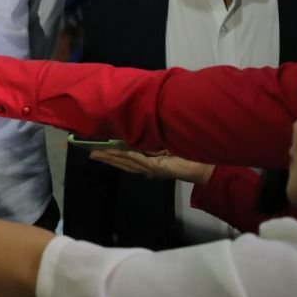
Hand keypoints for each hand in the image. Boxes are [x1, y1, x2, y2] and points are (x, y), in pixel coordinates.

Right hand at [89, 149, 213, 184]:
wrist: (206, 165)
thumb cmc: (191, 153)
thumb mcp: (169, 143)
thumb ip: (156, 140)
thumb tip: (142, 128)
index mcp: (151, 161)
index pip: (128, 157)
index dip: (114, 153)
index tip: (99, 147)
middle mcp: (149, 166)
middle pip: (123, 162)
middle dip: (107, 158)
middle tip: (90, 152)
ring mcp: (151, 168)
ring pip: (125, 161)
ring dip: (110, 158)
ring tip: (96, 153)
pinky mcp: (155, 167)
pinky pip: (135, 159)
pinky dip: (123, 156)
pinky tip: (113, 153)